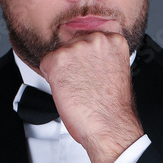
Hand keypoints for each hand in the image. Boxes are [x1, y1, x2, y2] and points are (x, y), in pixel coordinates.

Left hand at [38, 30, 143, 162]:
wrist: (108, 125)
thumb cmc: (113, 107)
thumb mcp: (117, 70)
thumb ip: (103, 56)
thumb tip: (87, 54)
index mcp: (114, 39)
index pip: (89, 38)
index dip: (86, 57)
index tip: (90, 70)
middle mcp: (96, 38)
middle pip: (72, 43)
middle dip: (73, 62)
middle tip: (83, 82)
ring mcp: (76, 47)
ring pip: (59, 54)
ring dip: (62, 71)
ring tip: (77, 88)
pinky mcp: (58, 59)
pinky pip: (45, 64)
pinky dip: (51, 78)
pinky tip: (66, 90)